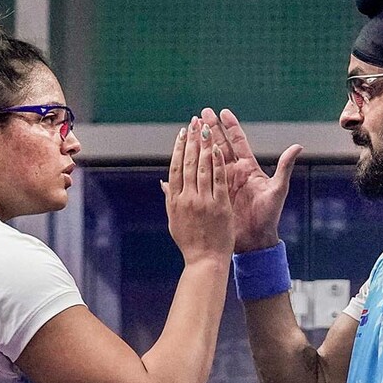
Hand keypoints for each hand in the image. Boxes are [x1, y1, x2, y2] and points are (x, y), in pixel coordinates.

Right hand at [162, 117, 233, 264]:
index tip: (182, 133)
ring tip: (206, 127)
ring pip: (202, 167)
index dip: (178, 148)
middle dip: (192, 140)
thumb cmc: (190, 242)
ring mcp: (203, 201)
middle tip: (194, 121)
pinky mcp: (219, 206)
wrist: (205, 261)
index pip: (175, 167)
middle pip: (187, 163)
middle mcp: (187, 198)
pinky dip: (217, 163)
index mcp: (175, 200)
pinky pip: (218, 180)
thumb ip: (170, 199)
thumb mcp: (175, 220)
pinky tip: (218, 148)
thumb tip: (163, 183)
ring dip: (204, 145)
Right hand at [199, 108, 302, 252]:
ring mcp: (222, 182)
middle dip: (212, 128)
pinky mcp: (213, 193)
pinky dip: (192, 166)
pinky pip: (201, 177)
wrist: (255, 239)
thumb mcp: (277, 190)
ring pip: (209, 157)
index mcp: (249, 168)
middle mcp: (234, 172)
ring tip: (191, 128)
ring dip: (200, 143)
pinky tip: (182, 157)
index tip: (223, 112)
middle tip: (202, 113)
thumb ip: (284, 167)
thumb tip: (298, 146)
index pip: (238, 142)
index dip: (231, 126)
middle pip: (220, 145)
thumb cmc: (269, 215)